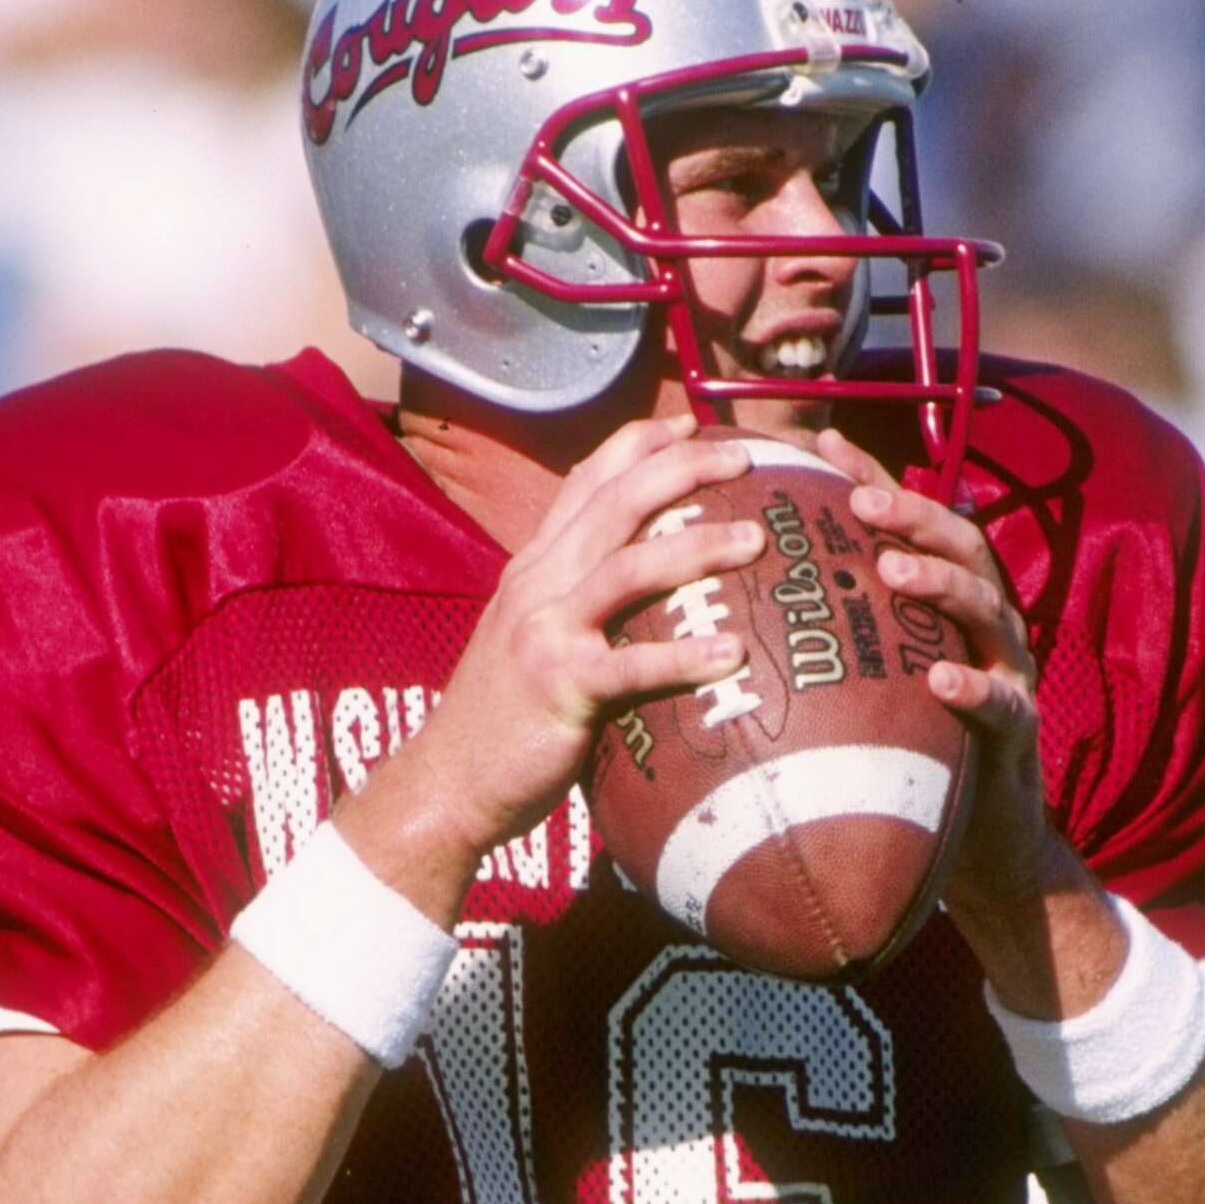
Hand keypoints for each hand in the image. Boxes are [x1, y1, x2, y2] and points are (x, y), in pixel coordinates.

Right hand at [367, 415, 766, 874]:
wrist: (448, 781)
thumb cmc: (504, 717)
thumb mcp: (530, 636)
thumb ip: (575, 600)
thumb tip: (640, 585)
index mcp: (534, 567)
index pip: (587, 481)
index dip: (640, 443)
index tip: (693, 422)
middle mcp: (537, 584)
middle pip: (616, 502)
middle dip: (683, 468)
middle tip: (745, 457)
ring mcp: (545, 632)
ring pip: (628, 568)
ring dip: (697, 547)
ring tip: (756, 540)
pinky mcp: (558, 686)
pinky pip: (631, 666)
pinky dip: (684, 656)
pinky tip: (733, 652)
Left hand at [819, 433, 1057, 925]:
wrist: (976, 839)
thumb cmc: (908, 749)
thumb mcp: (864, 684)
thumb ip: (823, 639)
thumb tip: (728, 606)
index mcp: (945, 599)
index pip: (911, 524)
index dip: (873, 479)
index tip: (820, 443)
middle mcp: (983, 622)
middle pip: (961, 544)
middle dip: (915, 515)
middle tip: (862, 503)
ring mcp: (1007, 670)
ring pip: (988, 608)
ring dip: (943, 582)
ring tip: (895, 571)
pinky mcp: (1019, 729)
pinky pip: (1001, 704)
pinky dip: (973, 688)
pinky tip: (940, 682)